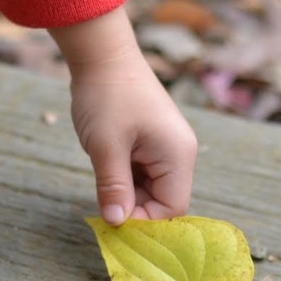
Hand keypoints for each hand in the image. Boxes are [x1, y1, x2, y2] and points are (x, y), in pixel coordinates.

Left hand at [50, 8, 197, 223]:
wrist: (102, 54)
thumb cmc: (106, 96)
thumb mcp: (105, 147)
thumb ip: (113, 188)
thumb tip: (116, 224)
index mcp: (178, 155)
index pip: (172, 208)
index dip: (145, 223)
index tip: (113, 226)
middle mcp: (178, 154)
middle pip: (164, 202)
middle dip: (135, 211)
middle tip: (103, 216)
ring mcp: (165, 148)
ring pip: (151, 190)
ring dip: (127, 197)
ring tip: (101, 192)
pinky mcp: (151, 143)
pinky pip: (142, 175)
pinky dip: (124, 182)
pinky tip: (105, 177)